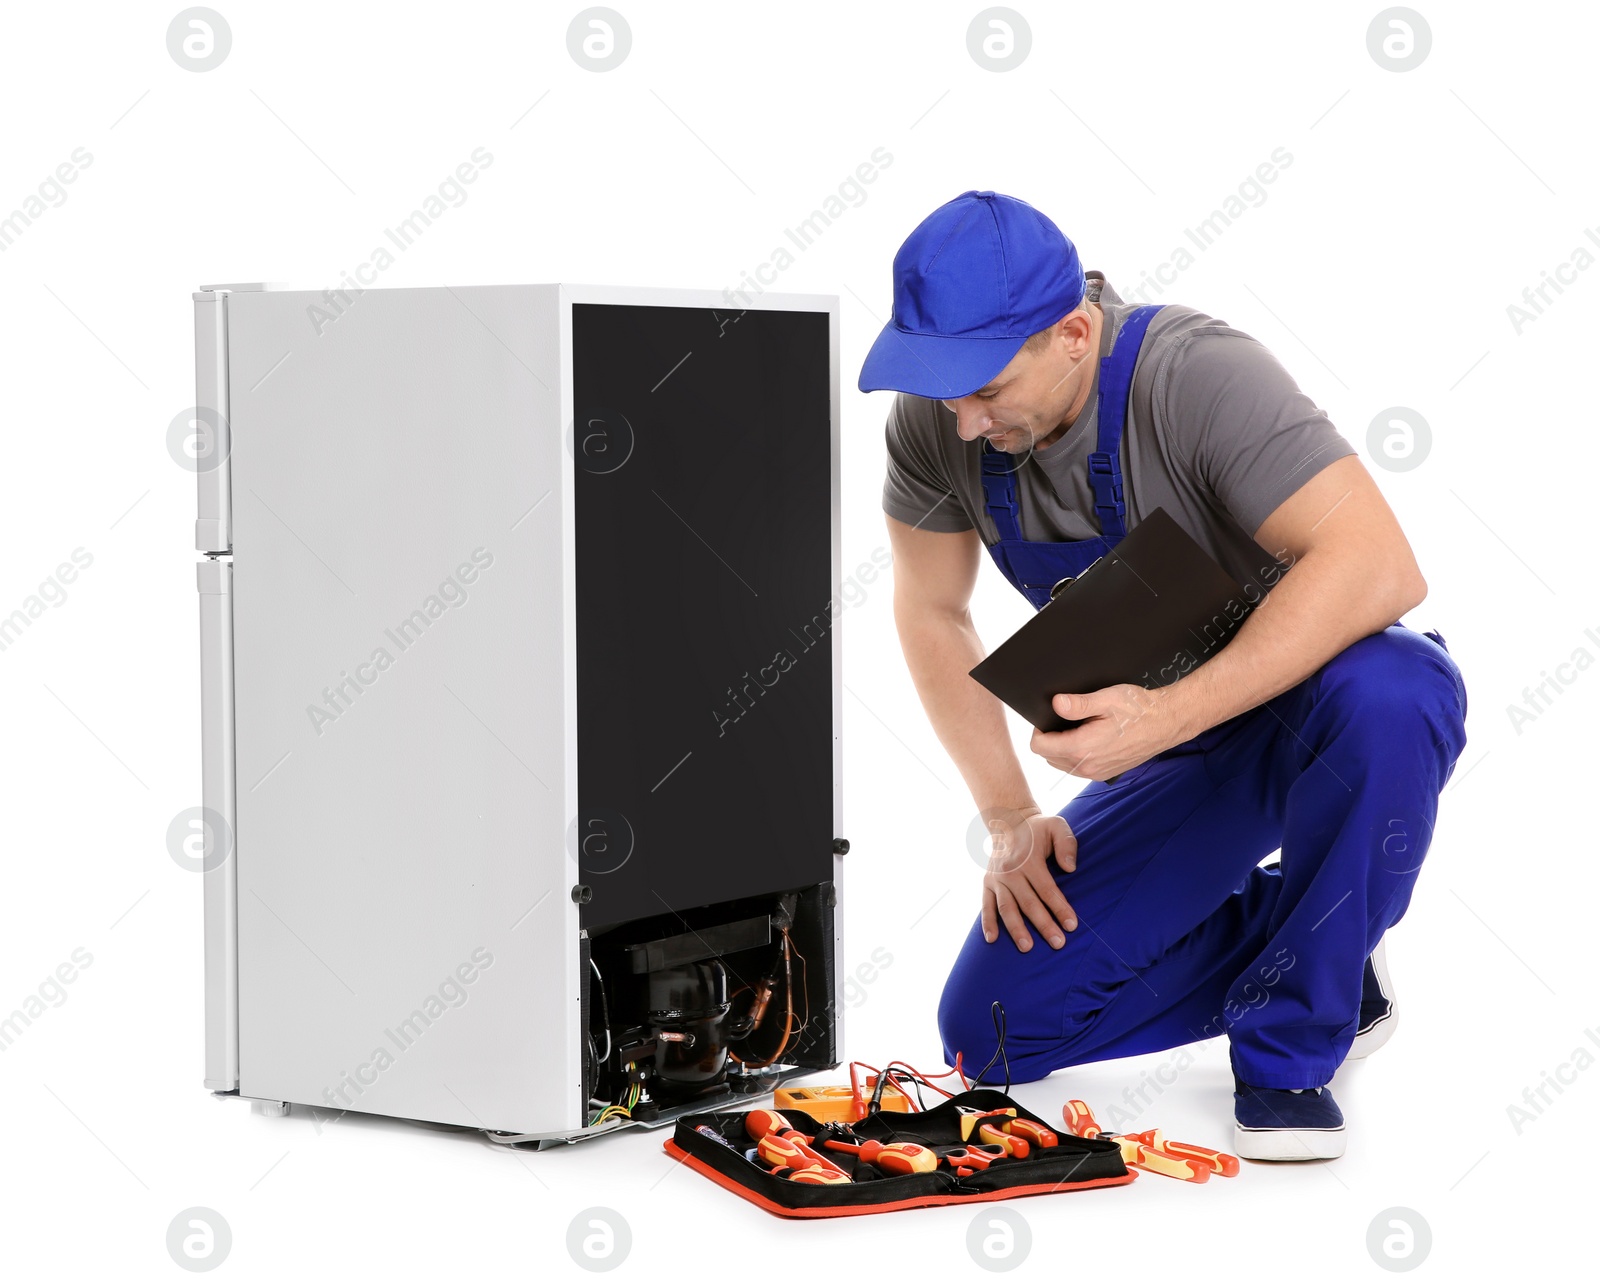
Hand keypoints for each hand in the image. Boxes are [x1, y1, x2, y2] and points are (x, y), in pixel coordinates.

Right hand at [980, 806, 1077, 950]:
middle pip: (1028, 903)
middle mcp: (1010, 871)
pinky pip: (986, 905)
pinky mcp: (987, 883)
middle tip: (1058, 943)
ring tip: (1027, 948)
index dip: (1059, 908)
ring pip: (1007, 908)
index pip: (1046, 889)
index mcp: (1029, 859)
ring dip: (1016, 929)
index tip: (1072, 925)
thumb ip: (1066, 844)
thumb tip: (1070, 869)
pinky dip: (987, 923)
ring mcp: (996, 878)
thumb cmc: (1038, 829)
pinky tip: (992, 940)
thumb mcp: (1057, 826)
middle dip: (1043, 924)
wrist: (1008, 821)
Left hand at [1030, 684, 1184, 781]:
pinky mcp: (1105, 773)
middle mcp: (1088, 766)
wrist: (1166, 722)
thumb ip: (1077, 704)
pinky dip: (1074, 756)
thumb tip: (1055, 703)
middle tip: (1062, 721)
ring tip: (1076, 728)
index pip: (1040, 747)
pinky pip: (1078, 769)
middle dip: (1049, 739)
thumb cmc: (1139, 709)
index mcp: (1083, 747)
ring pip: (1062, 764)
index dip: (1038, 731)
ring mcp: (1097, 772)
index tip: (1045, 719)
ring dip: (1061, 749)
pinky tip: (1087, 739)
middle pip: (1048, 757)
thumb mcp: (1106, 699)